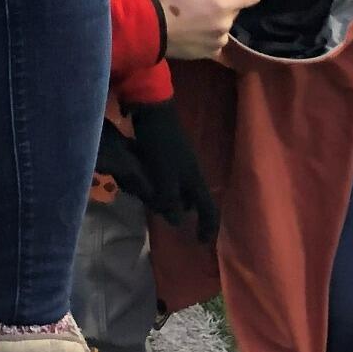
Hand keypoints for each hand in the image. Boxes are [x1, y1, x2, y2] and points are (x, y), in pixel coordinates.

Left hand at [128, 99, 220, 240]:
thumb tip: (176, 221)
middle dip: (179, 210)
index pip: (208, 209)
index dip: (207, 227)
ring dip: (167, 197)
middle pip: (191, 200)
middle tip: (163, 215)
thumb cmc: (160, 145)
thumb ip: (170, 201)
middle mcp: (192, 172)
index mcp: (196, 180)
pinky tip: (143, 183)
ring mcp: (181, 161)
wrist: (153, 109)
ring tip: (149, 199)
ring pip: (178, 187)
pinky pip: (168, 176)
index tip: (199, 242)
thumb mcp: (164, 177)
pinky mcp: (169, 153)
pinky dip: (160, 184)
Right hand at [156, 0, 260, 59]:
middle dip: (226, 2)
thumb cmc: (170, 0)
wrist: (152, 30)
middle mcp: (226, 25)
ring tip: (197, 16)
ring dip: (218, 18)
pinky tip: (195, 30)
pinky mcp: (212, 53)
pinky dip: (211, 33)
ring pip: (226, 25)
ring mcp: (220, 41)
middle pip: (236, 9)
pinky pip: (218, 39)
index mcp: (223, 4)